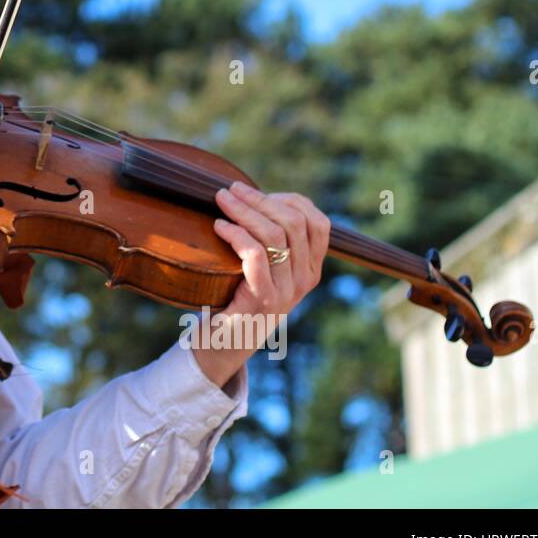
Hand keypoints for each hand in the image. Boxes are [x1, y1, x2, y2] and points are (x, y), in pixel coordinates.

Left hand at [189, 180, 329, 386]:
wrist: (220, 349)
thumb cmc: (233, 300)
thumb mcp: (260, 269)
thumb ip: (267, 241)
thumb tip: (251, 196)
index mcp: (310, 270)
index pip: (318, 223)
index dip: (290, 200)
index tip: (258, 192)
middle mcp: (305, 280)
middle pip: (294, 223)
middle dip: (260, 199)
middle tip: (230, 189)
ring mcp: (287, 292)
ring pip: (275, 235)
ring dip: (244, 211)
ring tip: (221, 201)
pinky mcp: (263, 301)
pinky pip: (256, 255)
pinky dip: (236, 234)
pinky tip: (219, 227)